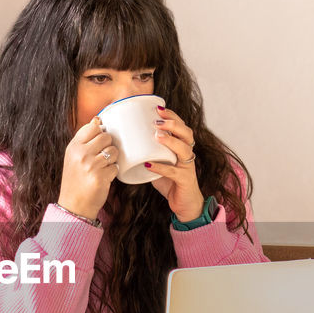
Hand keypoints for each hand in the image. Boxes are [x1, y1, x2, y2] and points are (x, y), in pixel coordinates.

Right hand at [58, 117, 118, 219]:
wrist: (74, 206)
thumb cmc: (76, 180)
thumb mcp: (73, 157)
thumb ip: (84, 139)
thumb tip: (97, 119)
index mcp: (73, 147)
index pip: (92, 127)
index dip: (100, 133)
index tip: (98, 143)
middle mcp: (81, 154)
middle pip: (106, 136)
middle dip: (108, 146)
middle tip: (102, 157)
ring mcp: (91, 165)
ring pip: (113, 151)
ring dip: (112, 159)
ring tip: (103, 167)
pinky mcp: (101, 177)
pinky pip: (116, 167)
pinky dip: (113, 172)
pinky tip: (104, 177)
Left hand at [148, 106, 204, 221]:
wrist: (185, 204)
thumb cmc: (170, 181)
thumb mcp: (159, 162)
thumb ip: (148, 152)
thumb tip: (125, 142)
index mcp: (182, 147)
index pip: (181, 126)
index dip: (172, 116)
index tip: (158, 107)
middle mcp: (188, 154)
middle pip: (187, 133)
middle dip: (173, 124)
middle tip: (157, 120)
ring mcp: (188, 167)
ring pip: (184, 149)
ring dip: (170, 140)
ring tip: (157, 135)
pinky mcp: (185, 180)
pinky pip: (173, 172)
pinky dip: (161, 167)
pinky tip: (149, 164)